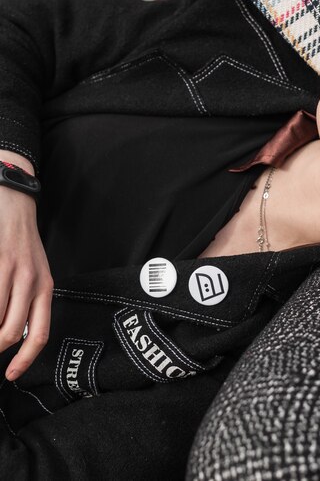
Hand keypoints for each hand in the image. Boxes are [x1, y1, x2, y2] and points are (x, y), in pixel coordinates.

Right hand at [0, 185, 52, 380]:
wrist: (14, 209)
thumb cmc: (21, 247)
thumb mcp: (34, 274)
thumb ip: (27, 303)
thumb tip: (14, 335)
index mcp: (45, 288)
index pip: (39, 333)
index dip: (25, 359)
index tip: (11, 375)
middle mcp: (32, 282)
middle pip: (11, 332)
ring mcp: (12, 272)